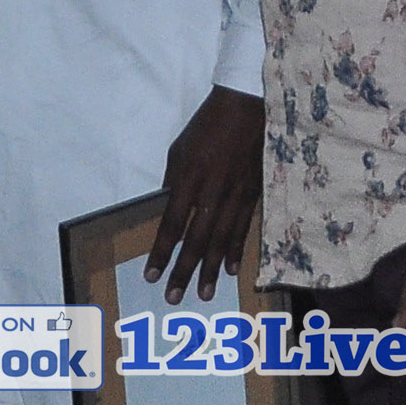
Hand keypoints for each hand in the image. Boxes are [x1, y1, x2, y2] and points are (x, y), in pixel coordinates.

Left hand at [144, 87, 264, 299]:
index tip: (151, 275)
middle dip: (185, 271)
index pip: (172, 225)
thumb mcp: (179, 150)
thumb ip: (174, 182)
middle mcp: (212, 192)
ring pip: (221, 240)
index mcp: (189, 179)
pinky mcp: (254, 194)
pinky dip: (235, 250)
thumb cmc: (207, 127)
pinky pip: (244, 228)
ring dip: (211, 270)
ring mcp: (236, 195)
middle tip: (174, 297)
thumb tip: (168, 209)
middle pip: (197, 239)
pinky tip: (230, 270)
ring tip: (205, 293)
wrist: (247, 107)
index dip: (161, 252)